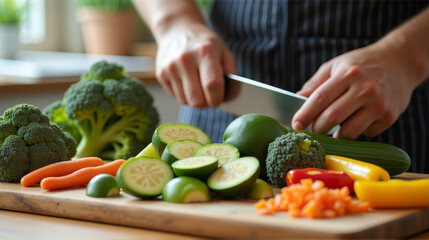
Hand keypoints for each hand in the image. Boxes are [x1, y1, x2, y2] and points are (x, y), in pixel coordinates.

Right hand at [155, 23, 235, 107]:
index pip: (212, 85)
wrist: (177, 30)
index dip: (218, 98)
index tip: (220, 99)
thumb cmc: (205, 44)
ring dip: (195, 100)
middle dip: (207, 104)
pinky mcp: (161, 74)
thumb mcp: (224, 51)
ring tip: (199, 87)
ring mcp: (170, 67)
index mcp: (205, 52)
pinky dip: (185, 96)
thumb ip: (232, 74)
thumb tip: (231, 98)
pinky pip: (176, 97)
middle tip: (210, 97)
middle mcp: (185, 60)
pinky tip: (188, 83)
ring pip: (186, 101)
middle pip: (197, 100)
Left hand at [292, 44, 417, 138]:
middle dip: (316, 128)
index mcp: (348, 74)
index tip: (295, 125)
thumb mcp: (336, 66)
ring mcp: (379, 104)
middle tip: (311, 130)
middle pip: (332, 117)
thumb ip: (315, 84)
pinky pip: (365, 133)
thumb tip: (296, 100)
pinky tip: (356, 120)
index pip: (320, 99)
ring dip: (334, 135)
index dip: (305, 114)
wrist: (400, 62)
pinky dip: (356, 131)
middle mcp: (365, 89)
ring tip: (330, 130)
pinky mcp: (389, 117)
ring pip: (348, 132)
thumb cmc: (362, 64)